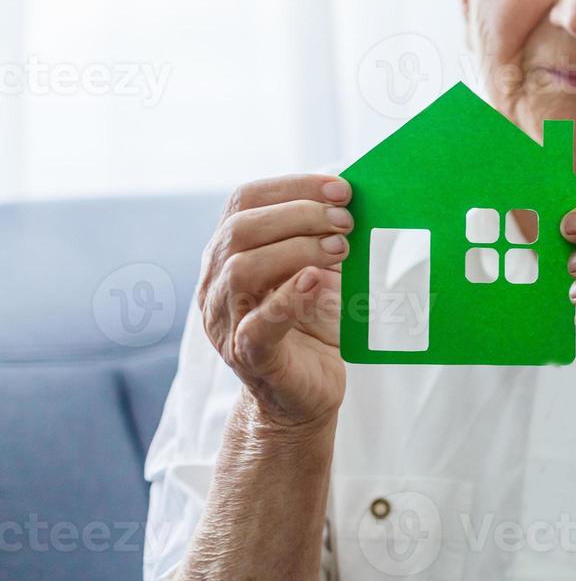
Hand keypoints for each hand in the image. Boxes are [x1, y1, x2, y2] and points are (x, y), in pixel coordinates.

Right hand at [198, 175, 351, 429]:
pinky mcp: (249, 356)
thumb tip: (354, 198)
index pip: (245, 200)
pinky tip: (313, 282)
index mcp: (229, 253)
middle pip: (239, 229)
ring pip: (241, 269)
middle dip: (299, 215)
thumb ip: (323, 235)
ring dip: (296, 249)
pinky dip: (285, 299)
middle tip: (347, 222)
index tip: (342, 189)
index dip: (294, 186)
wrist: (305, 393)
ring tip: (341, 250)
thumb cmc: (312, 324)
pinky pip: (256, 325)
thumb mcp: (318, 270)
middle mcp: (217, 283)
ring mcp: (226, 321)